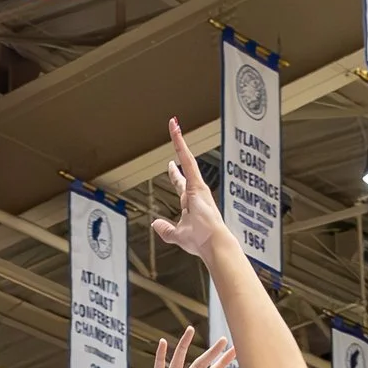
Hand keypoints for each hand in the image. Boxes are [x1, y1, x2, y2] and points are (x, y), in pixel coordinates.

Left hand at [151, 118, 228, 262]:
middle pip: (185, 164)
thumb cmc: (200, 241)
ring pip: (186, 157)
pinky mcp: (198, 183)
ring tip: (173, 123)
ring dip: (179, 140)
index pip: (180, 182)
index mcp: (190, 201)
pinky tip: (175, 132)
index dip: (174, 173)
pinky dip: (181, 145)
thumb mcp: (177, 235)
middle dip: (179, 149)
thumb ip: (165, 230)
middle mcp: (195, 190)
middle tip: (175, 133)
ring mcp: (197, 185)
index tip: (170, 165)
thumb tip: (155, 224)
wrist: (212, 243)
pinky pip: (187, 160)